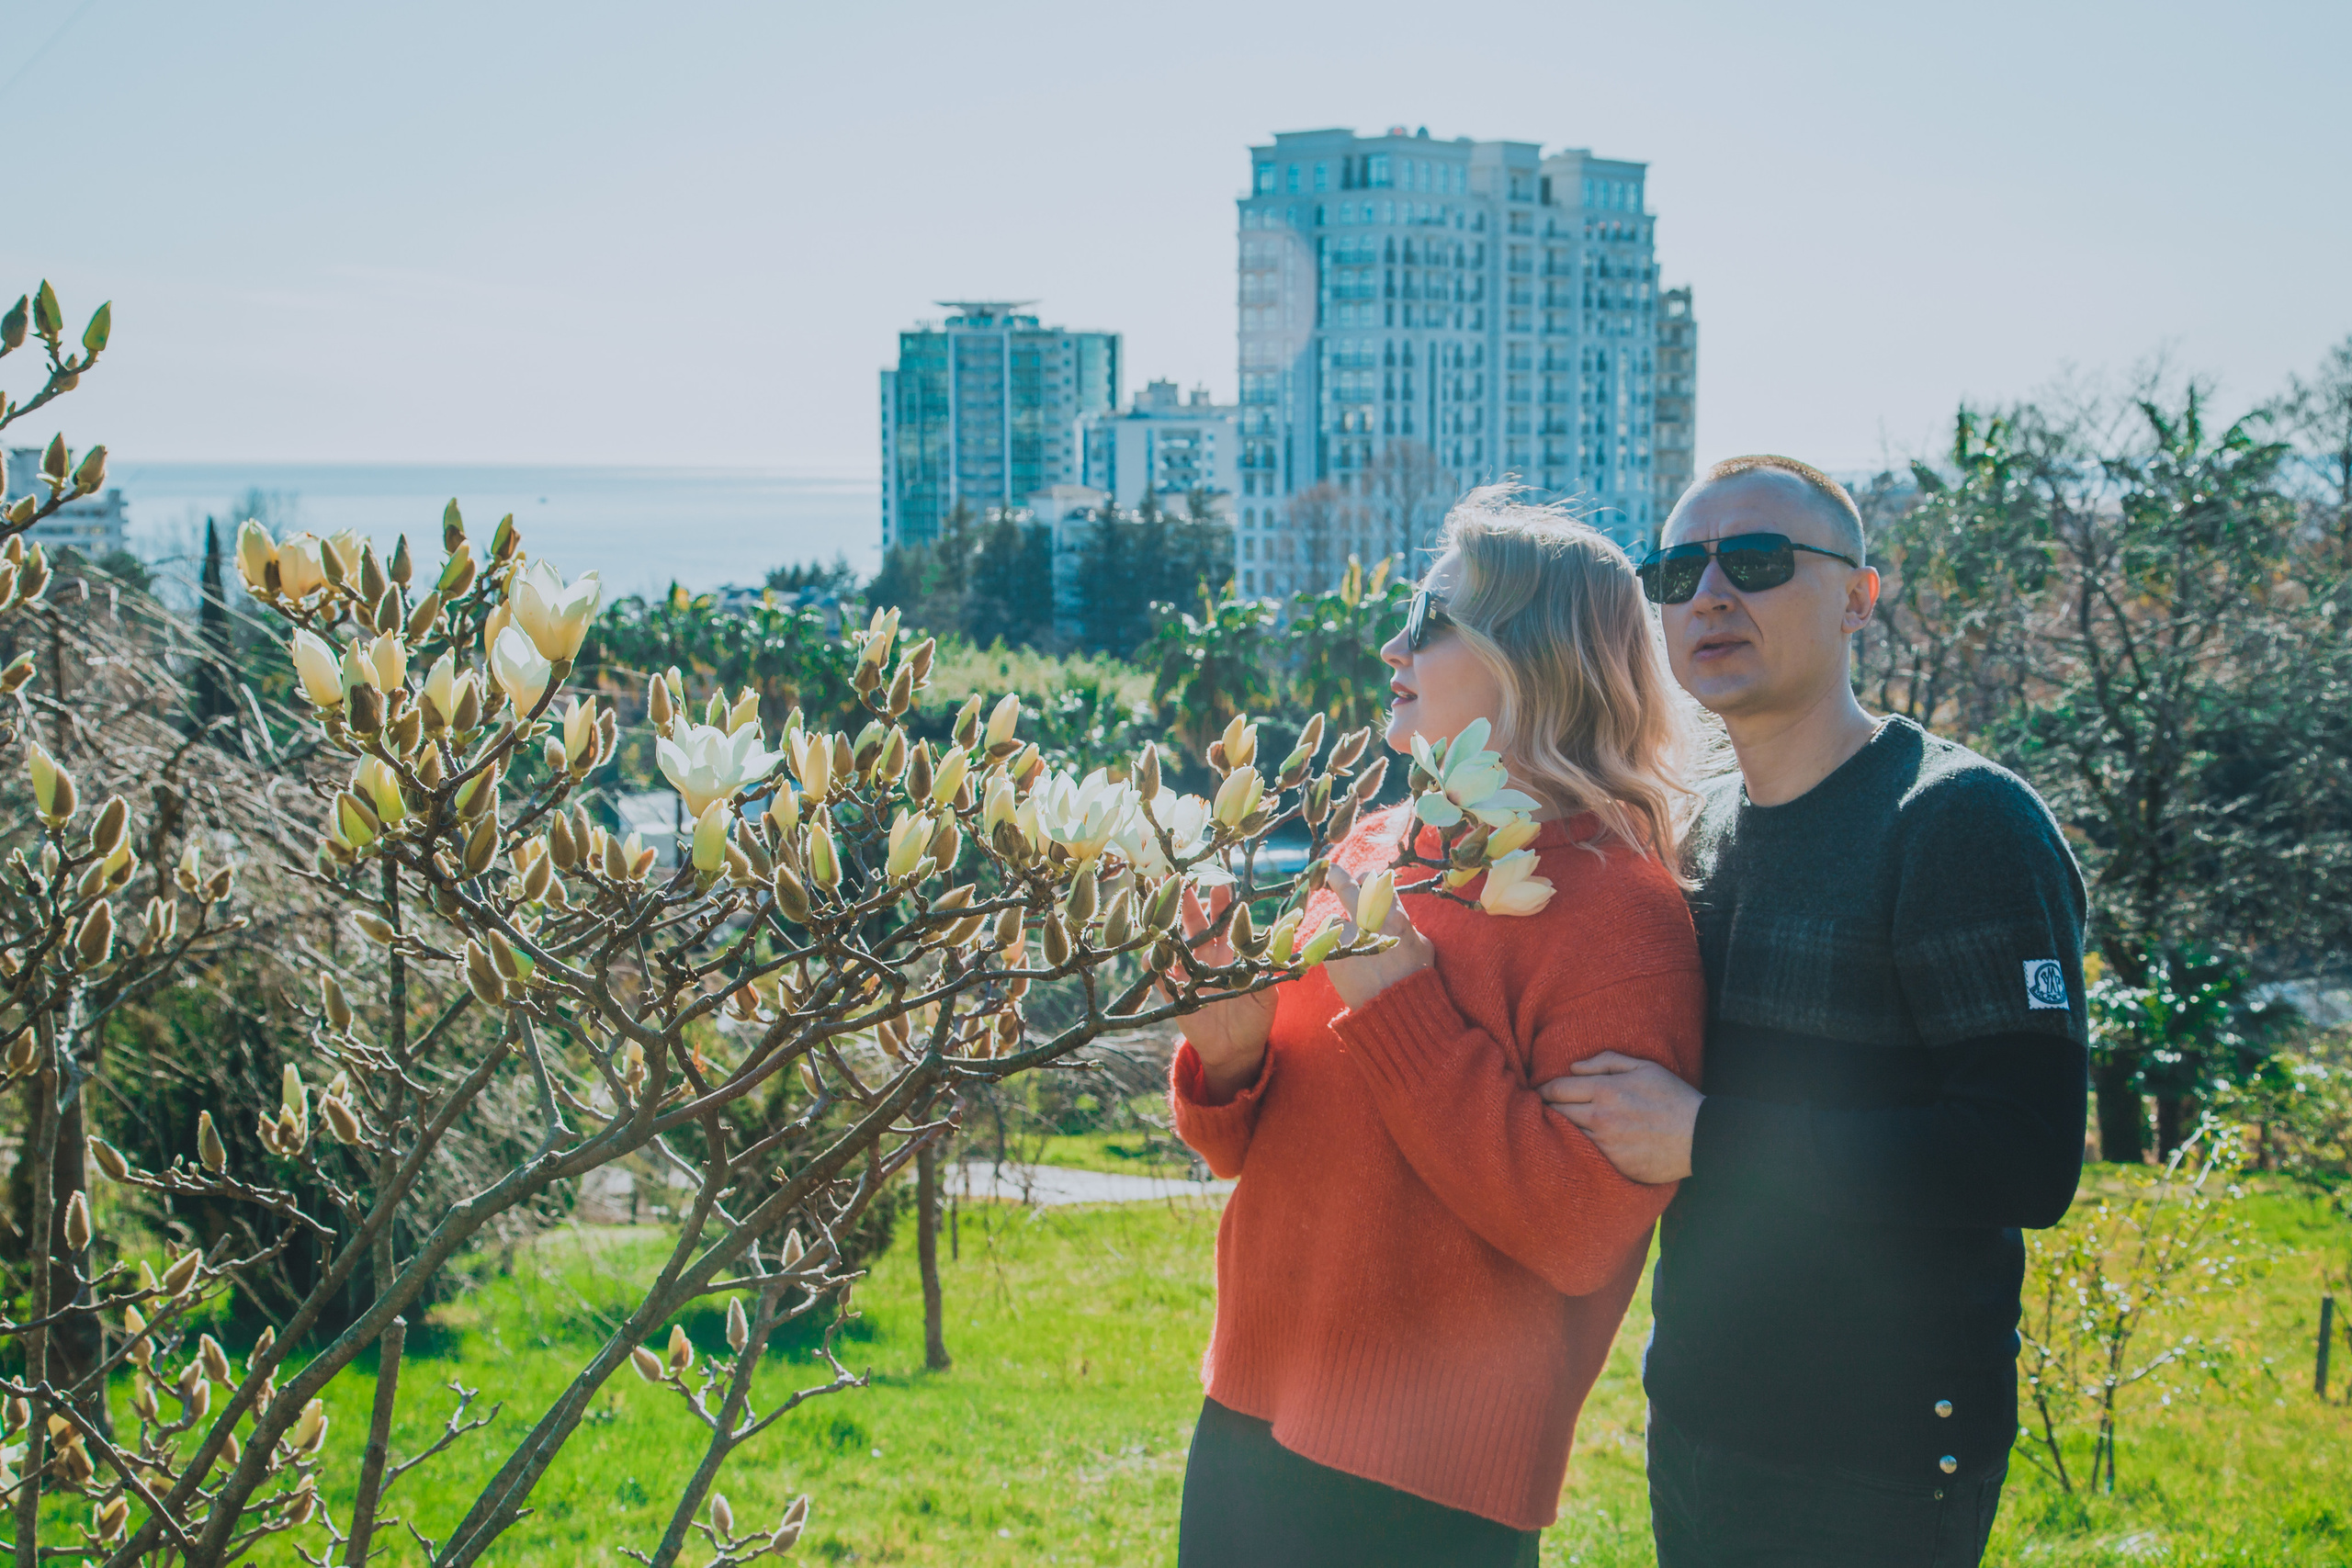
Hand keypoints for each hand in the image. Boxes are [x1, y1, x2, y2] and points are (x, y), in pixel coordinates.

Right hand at [1164, 884, 1276, 1098]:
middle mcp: (1208, 954)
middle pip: (1197, 922)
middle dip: (1190, 901)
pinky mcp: (1175, 990)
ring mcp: (1189, 970)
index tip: (1220, 882)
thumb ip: (1264, 974)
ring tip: (1159, 910)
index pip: (1226, 919)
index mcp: (1231, 950)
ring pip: (1175, 941)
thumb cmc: (1255, 1018)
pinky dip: (1155, 964)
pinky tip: (1153, 956)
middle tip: (1182, 881)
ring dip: (1167, 925)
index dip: (1222, 901)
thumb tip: (1270, 955)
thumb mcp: (1266, 996)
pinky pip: (1160, 973)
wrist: (1236, 1049)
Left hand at [1321, 864, 1435, 1011]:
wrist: (1396, 1010)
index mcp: (1395, 917)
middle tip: (1330, 870)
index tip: (1363, 877)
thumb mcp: (1422, 945)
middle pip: (1348, 888)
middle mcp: (1369, 923)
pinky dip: (1332, 948)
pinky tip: (1341, 959)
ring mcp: (1348, 939)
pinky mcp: (1332, 957)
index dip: (1369, 878)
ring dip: (1338, 926)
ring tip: (1346, 940)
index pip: (1379, 884)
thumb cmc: (1416, 978)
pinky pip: (1326, 944)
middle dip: (1337, 876)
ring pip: (1334, 921)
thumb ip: (1405, 926)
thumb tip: (1395, 919)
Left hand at [1538, 1051, 1700, 1183]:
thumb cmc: (1673, 1097)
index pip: (1557, 1089)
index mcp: (1606, 1090)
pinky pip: (1585, 1156)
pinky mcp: (1614, 1164)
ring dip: (1559, 1131)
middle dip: (1547, 1109)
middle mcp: (1601, 1118)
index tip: (1539, 1092)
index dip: (1543, 1090)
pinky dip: (1578, 1150)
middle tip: (1542, 1109)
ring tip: (1556, 1127)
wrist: (1701, 1136)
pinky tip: (1578, 1146)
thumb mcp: (1644, 1067)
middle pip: (1556, 1113)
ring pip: (1567, 1136)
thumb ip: (1606, 1062)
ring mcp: (1606, 1144)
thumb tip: (1573, 1067)